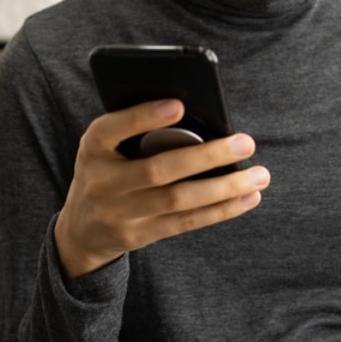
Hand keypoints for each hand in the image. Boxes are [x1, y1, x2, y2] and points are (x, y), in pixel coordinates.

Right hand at [54, 99, 269, 277]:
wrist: (81, 229)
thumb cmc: (106, 168)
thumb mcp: (105, 144)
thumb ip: (135, 128)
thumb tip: (196, 113)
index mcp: (93, 147)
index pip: (113, 129)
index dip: (144, 117)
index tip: (179, 105)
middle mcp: (103, 182)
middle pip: (159, 170)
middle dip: (207, 156)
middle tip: (246, 142)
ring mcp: (121, 214)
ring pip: (179, 201)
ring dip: (225, 188)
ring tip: (259, 175)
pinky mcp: (140, 236)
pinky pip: (186, 222)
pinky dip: (220, 210)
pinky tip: (247, 198)